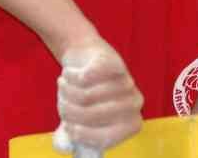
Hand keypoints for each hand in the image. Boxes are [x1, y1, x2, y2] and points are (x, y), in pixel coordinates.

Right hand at [53, 37, 143, 153]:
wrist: (88, 57)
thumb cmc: (87, 95)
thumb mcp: (82, 119)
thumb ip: (75, 133)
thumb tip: (66, 141)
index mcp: (131, 124)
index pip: (105, 139)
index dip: (80, 135)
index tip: (68, 126)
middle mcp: (135, 104)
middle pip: (91, 116)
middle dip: (68, 110)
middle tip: (62, 102)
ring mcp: (127, 82)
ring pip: (86, 96)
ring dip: (66, 91)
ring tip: (63, 86)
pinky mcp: (115, 62)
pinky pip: (85, 77)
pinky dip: (69, 76)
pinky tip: (68, 73)